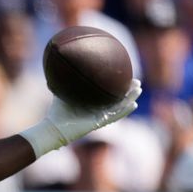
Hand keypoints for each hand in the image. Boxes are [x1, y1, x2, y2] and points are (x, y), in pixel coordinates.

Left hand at [22, 79, 141, 156]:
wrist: (53, 127)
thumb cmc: (57, 112)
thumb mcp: (62, 91)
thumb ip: (63, 80)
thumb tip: (58, 64)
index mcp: (92, 104)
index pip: (107, 94)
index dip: (116, 86)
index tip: (123, 75)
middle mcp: (97, 110)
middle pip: (117, 99)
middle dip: (127, 91)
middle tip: (137, 81)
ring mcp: (99, 117)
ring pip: (119, 107)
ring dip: (130, 99)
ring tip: (138, 90)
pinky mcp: (99, 124)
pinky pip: (114, 116)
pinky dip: (124, 111)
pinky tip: (134, 104)